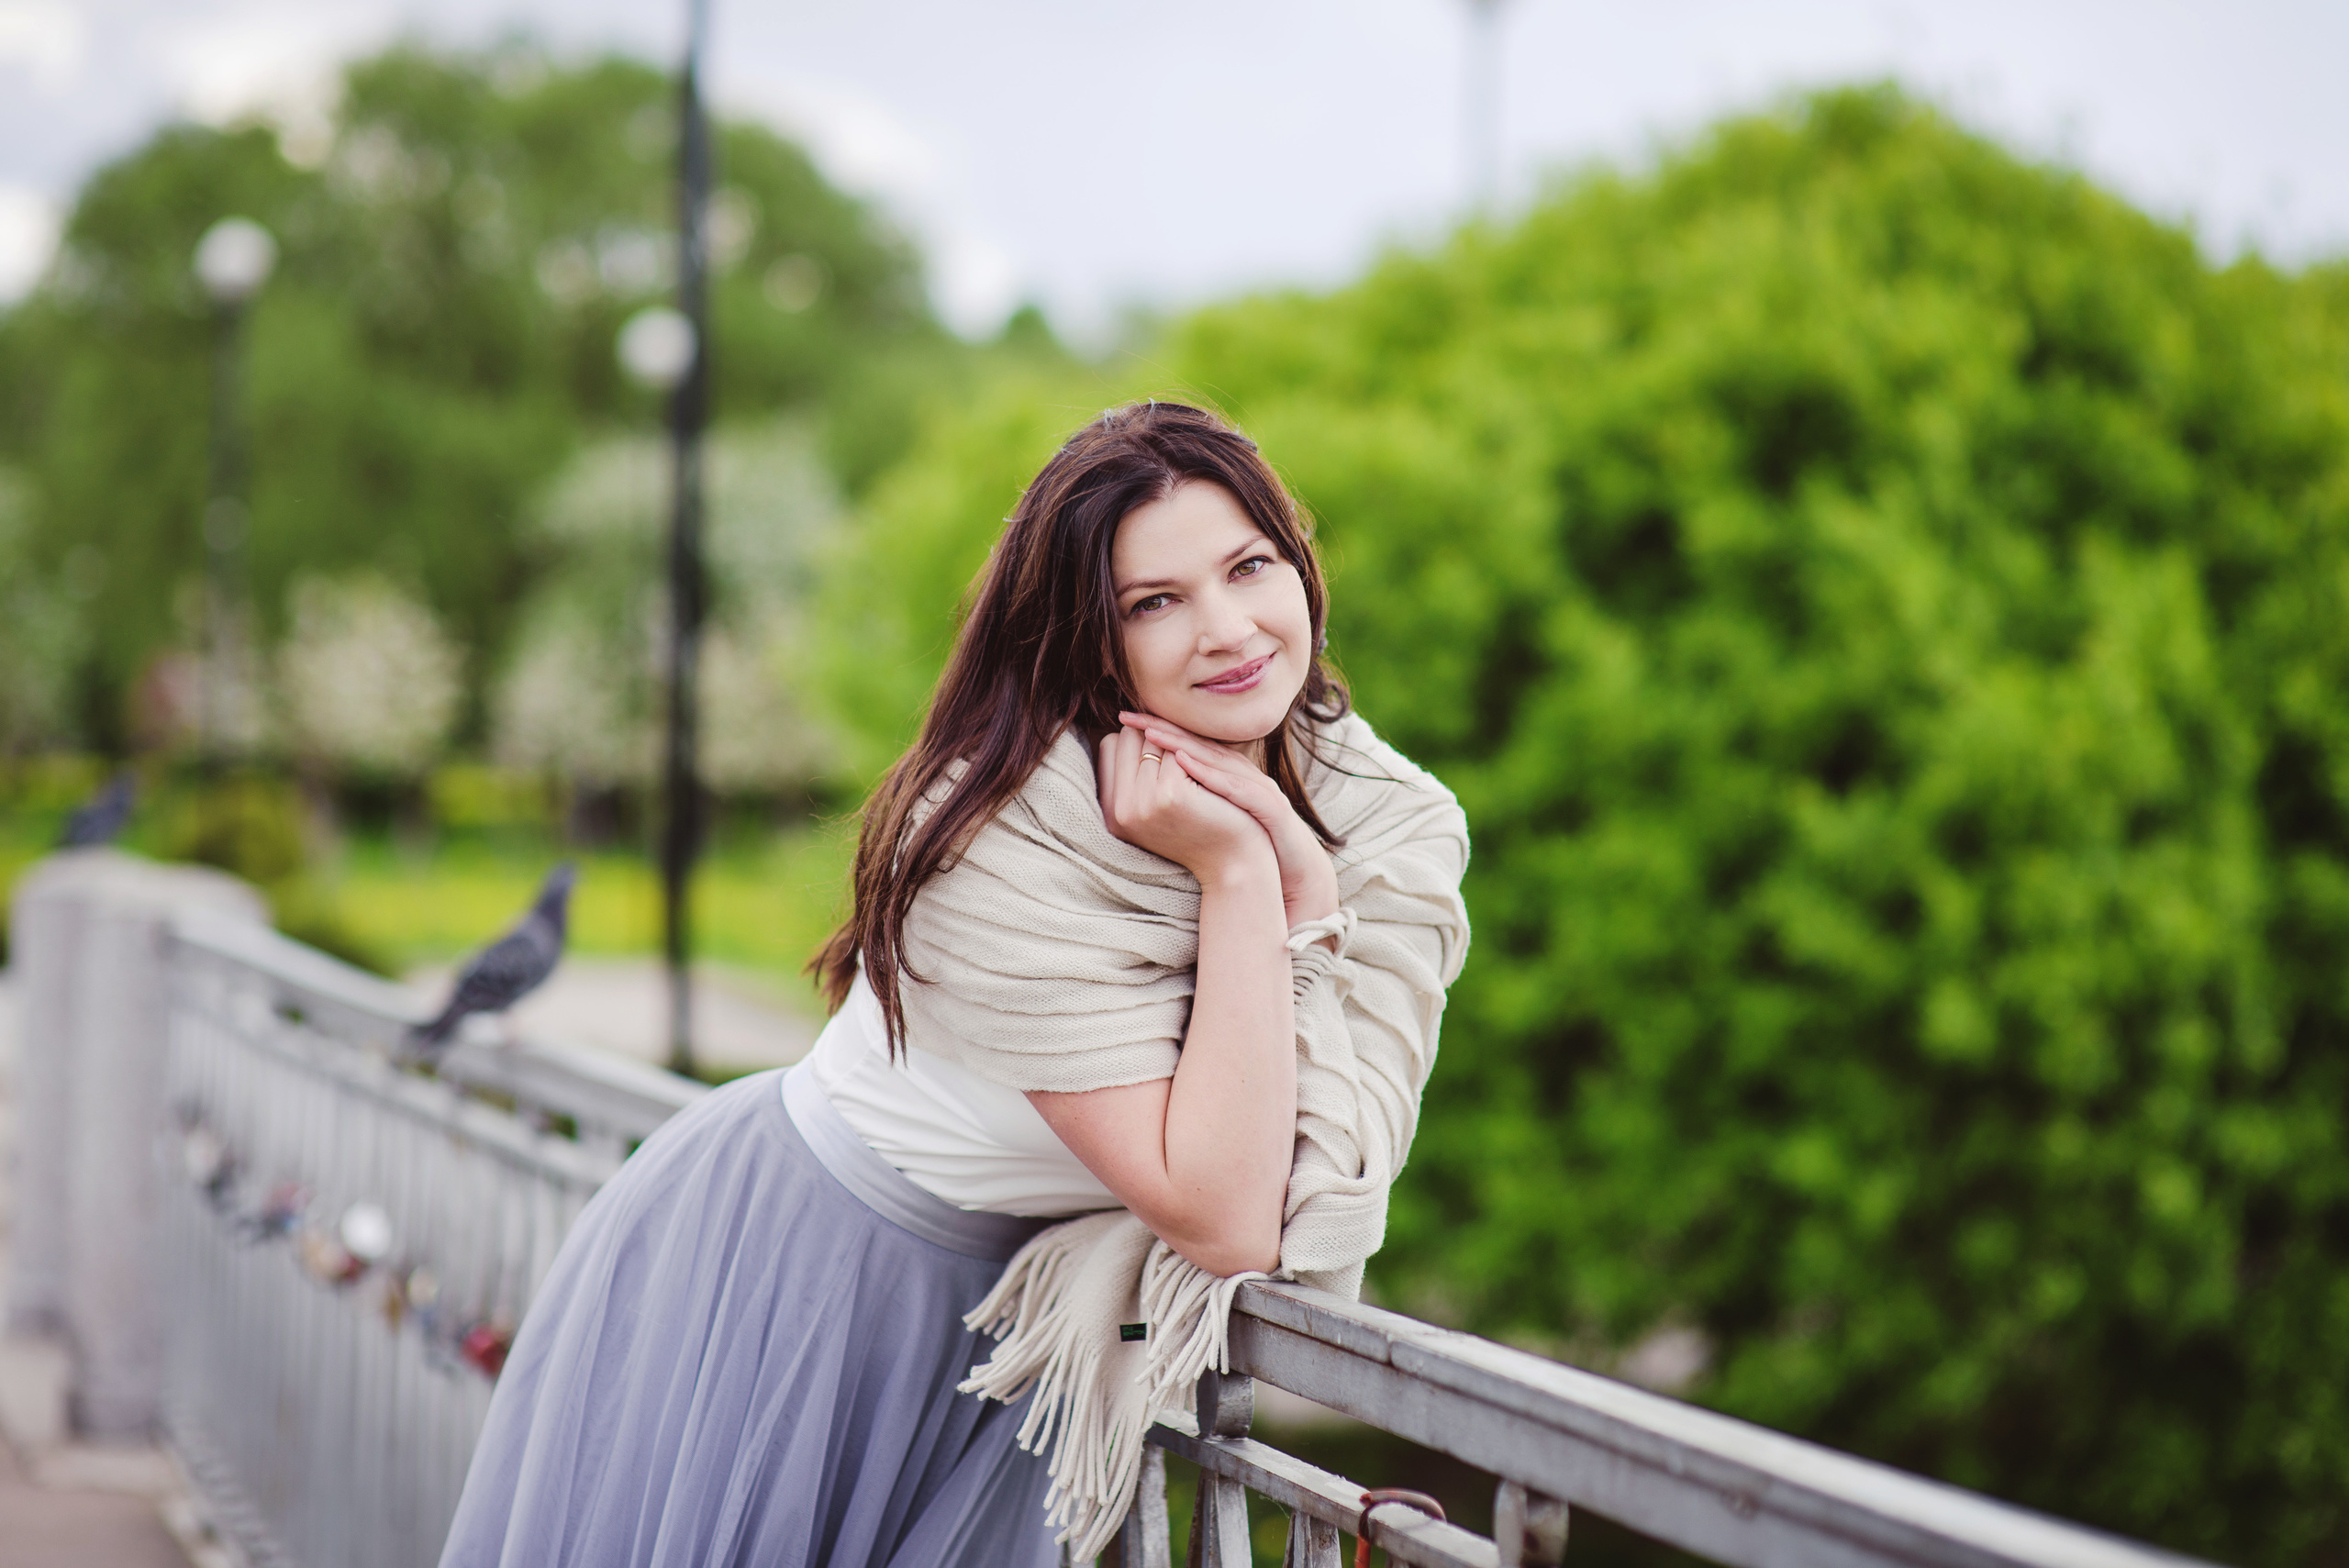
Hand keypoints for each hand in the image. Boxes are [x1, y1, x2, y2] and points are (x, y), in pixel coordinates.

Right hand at [1095, 725, 1274, 887]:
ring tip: (1199, 762)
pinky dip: (1195, 750)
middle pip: (1128, 736)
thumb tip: (1133, 720)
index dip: (1139, 738)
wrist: (1234, 863)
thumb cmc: (1202, 825)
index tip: (1166, 748)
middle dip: (1156, 734)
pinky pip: (1177, 749)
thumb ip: (1142, 770)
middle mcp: (1120, 809)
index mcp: (1112, 810)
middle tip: (1186, 754)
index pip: (1110, 745)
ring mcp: (1142, 802)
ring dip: (1178, 740)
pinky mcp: (1169, 796)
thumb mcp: (1160, 801)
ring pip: (1153, 738)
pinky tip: (1211, 766)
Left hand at [1119, 712, 1339, 930]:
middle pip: (1202, 742)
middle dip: (1164, 726)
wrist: (1286, 870)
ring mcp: (1259, 787)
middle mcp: (1244, 773)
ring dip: (1183, 743)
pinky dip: (1210, 775)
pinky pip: (1236, 787)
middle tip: (1131, 716)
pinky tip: (1184, 764)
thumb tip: (1149, 782)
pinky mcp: (1271, 806)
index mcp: (1230, 772)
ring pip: (1218, 759)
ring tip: (1151, 732)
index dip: (1160, 727)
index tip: (1127, 720)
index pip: (1192, 742)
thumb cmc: (1247, 841)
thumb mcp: (1213, 813)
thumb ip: (1190, 793)